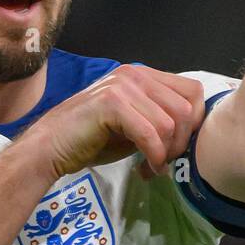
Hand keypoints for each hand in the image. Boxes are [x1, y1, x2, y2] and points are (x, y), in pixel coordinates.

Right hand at [25, 64, 206, 179]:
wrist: (50, 148)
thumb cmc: (90, 140)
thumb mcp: (134, 125)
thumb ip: (160, 120)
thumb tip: (192, 134)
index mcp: (143, 75)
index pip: (193, 92)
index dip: (194, 125)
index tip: (177, 149)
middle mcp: (135, 74)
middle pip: (187, 109)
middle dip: (182, 143)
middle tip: (164, 163)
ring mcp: (122, 86)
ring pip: (170, 124)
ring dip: (166, 154)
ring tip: (151, 168)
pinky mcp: (111, 103)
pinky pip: (150, 134)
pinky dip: (153, 157)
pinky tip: (146, 170)